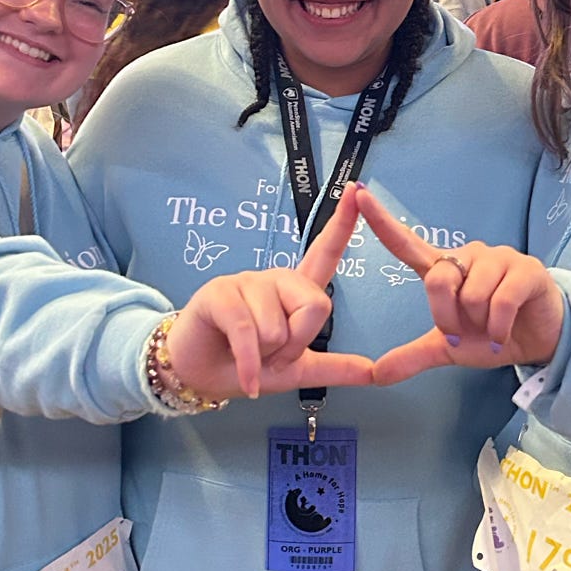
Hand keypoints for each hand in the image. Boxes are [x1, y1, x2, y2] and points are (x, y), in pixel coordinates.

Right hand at [165, 183, 373, 401]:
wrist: (197, 377)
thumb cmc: (244, 364)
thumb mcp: (294, 371)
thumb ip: (333, 368)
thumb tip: (373, 373)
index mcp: (295, 291)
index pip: (324, 252)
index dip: (342, 223)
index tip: (356, 189)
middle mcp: (274, 279)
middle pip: (316, 305)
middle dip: (296, 344)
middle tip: (272, 355)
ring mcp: (245, 282)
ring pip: (278, 326)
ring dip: (266, 356)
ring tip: (248, 357)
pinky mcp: (219, 293)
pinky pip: (247, 332)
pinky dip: (250, 365)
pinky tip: (247, 380)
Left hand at [356, 189, 563, 384]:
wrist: (540, 342)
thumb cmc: (492, 334)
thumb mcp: (448, 350)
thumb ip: (413, 357)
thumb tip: (377, 374)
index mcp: (444, 269)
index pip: (407, 243)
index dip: (381, 220)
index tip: (359, 194)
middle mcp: (468, 256)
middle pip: (437, 281)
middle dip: (449, 318)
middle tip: (468, 331)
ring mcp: (499, 258)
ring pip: (471, 295)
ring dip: (480, 324)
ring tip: (493, 326)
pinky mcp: (526, 269)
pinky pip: (501, 301)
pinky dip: (500, 327)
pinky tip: (506, 331)